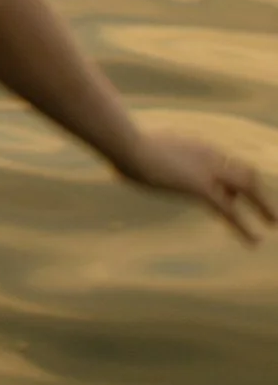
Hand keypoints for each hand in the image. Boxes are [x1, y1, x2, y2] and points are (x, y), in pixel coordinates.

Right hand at [119, 128, 273, 239]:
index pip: (225, 164)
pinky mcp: (202, 189)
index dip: (234, 180)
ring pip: (247, 189)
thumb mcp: (135, 147)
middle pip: (244, 173)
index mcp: (195, 147)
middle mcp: (209, 156)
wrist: (127, 144)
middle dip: (258, 193)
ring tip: (274, 223)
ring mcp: (208, 171)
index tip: (238, 196)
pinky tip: (255, 240)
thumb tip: (120, 154)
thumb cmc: (122, 144)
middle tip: (270, 211)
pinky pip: (231, 211)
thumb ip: (138, 152)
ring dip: (263, 207)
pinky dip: (245, 226)